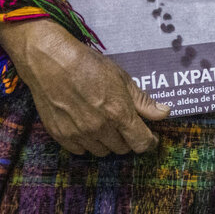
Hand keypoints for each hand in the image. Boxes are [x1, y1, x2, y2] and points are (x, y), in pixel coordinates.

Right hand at [0, 18, 170, 155]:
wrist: (50, 62)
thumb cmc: (89, 65)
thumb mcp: (122, 79)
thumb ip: (143, 101)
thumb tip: (164, 113)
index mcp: (119, 113)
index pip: (141, 143)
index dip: (149, 142)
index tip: (150, 137)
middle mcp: (100, 128)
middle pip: (123, 148)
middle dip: (128, 138)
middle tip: (125, 124)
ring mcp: (79, 134)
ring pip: (102, 151)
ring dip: (108, 142)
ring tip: (105, 123)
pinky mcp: (61, 135)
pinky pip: (81, 150)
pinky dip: (87, 143)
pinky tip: (87, 126)